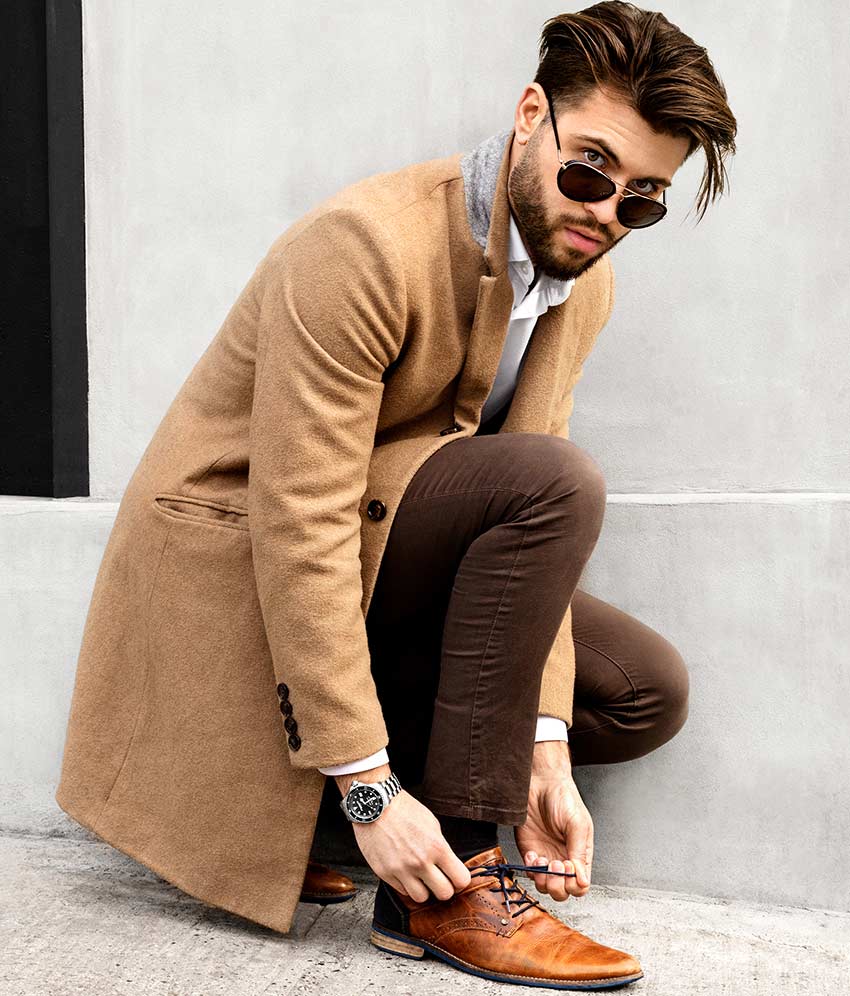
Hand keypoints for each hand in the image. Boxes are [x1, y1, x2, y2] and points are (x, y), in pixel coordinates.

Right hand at [336, 766, 470, 902]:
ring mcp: (401, 870)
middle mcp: (420, 862)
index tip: (455, 876)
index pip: (461, 879)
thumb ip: (441, 847)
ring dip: (423, 889)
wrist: (375, 805)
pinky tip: (404, 871)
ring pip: (422, 898)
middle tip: (439, 879)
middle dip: (444, 888)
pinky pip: (402, 891)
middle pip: (444, 894)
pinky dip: (406, 885)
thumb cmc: (405, 810)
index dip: (460, 880)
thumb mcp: (432, 824)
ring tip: (420, 877)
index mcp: (437, 847)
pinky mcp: (385, 873)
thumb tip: (448, 866)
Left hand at [514, 741, 592, 902]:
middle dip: (557, 885)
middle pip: (562, 892)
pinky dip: (530, 868)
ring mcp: (545, 857)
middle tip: (554, 865)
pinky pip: (529, 872)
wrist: (540, 781)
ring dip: (542, 879)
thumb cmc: (564, 798)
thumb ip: (579, 853)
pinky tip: (533, 853)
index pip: (580, 886)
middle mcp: (563, 860)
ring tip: (542, 858)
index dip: (573, 884)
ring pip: (544, 887)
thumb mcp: (577, 824)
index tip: (567, 866)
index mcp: (580, 855)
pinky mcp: (529, 852)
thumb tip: (583, 880)